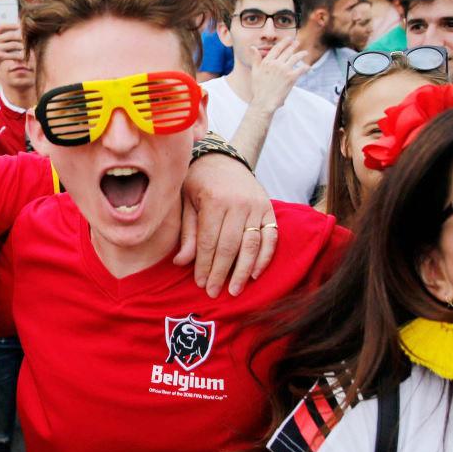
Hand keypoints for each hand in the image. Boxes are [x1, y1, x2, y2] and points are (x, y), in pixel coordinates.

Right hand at [0, 23, 24, 76]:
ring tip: (22, 48)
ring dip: (20, 47)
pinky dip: (18, 56)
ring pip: (13, 45)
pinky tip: (21, 57)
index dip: (12, 25)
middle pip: (10, 35)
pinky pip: (13, 55)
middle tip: (23, 39)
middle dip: (19, 37)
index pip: (2, 26)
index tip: (18, 26)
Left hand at [176, 154, 276, 297]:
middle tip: (213, 292)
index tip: (200, 284)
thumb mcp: (186, 202)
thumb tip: (181, 262)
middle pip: (230, 246)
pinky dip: (264, 257)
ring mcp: (257, 206)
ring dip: (243, 271)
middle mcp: (238, 204)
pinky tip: (255, 274)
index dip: (205, 265)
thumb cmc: (198, 183)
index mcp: (214, 201)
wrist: (221, 159)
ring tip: (234, 290)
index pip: (209, 241)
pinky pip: (271, 237)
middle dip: (221, 273)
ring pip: (252, 245)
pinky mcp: (269, 209)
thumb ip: (188, 232)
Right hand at [248, 37, 309, 114]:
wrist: (264, 101)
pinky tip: (308, 67)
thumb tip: (252, 47)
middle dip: (293, 45)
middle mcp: (276, 64)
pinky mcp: (291, 78)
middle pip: (287, 51)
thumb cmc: (258, 88)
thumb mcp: (255, 72)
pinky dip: (305, 67)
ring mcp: (284, 70)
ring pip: (295, 58)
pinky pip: (301, 69)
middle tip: (297, 42)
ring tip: (305, 53)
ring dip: (301, 54)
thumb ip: (255, 59)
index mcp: (267, 62)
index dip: (284, 42)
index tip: (288, 39)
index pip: (277, 48)